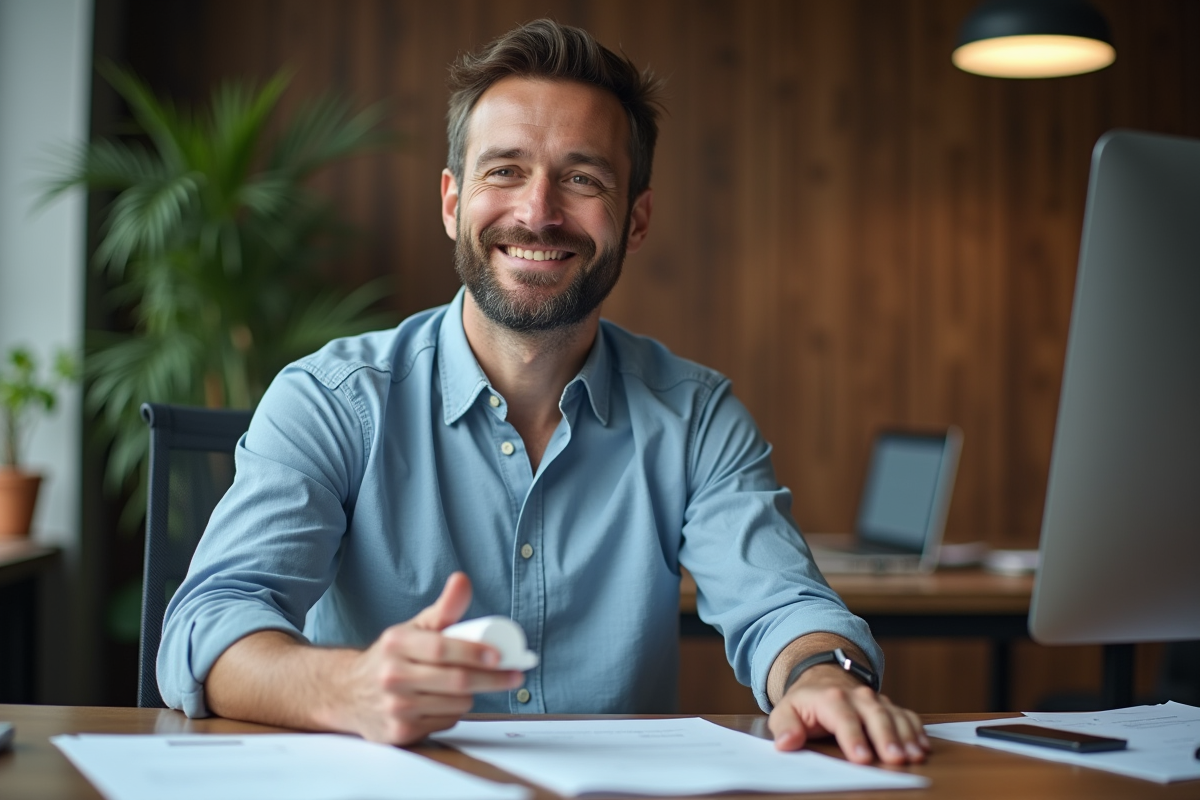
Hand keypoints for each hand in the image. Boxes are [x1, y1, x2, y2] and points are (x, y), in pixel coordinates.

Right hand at [329, 572, 523, 744]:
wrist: (347, 693)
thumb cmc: (391, 657)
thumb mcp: (413, 628)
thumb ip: (443, 608)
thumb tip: (463, 580)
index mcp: (396, 644)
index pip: (442, 649)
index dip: (474, 652)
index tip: (499, 656)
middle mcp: (392, 676)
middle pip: (456, 681)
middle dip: (492, 679)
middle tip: (513, 676)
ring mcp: (395, 708)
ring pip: (456, 704)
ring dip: (470, 695)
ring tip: (465, 685)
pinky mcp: (399, 734)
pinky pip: (445, 722)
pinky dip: (453, 713)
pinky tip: (442, 703)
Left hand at [768, 664, 928, 764]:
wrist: (823, 681)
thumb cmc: (805, 704)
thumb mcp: (785, 712)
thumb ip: (784, 727)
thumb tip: (787, 742)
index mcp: (830, 698)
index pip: (843, 717)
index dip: (853, 737)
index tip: (861, 758)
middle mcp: (856, 697)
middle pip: (875, 715)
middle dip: (886, 737)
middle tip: (896, 759)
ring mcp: (875, 701)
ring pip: (895, 715)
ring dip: (906, 736)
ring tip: (915, 755)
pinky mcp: (889, 707)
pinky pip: (907, 716)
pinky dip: (916, 730)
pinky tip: (923, 747)